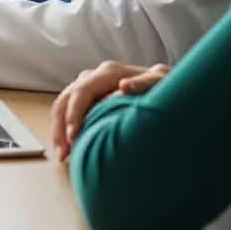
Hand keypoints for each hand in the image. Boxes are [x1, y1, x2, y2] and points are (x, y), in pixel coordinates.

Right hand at [50, 60, 169, 161]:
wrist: (171, 89)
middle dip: (61, 127)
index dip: (74, 114)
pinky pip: (69, 111)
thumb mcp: (161, 84)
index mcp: (109, 72)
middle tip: (63, 155)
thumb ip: (143, 84)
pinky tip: (68, 149)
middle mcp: (95, 76)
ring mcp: (90, 86)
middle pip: (67, 98)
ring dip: (59, 130)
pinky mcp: (90, 98)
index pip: (82, 91)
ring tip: (62, 157)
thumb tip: (122, 87)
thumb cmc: (166, 88)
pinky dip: (65, 130)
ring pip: (63, 105)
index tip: (74, 138)